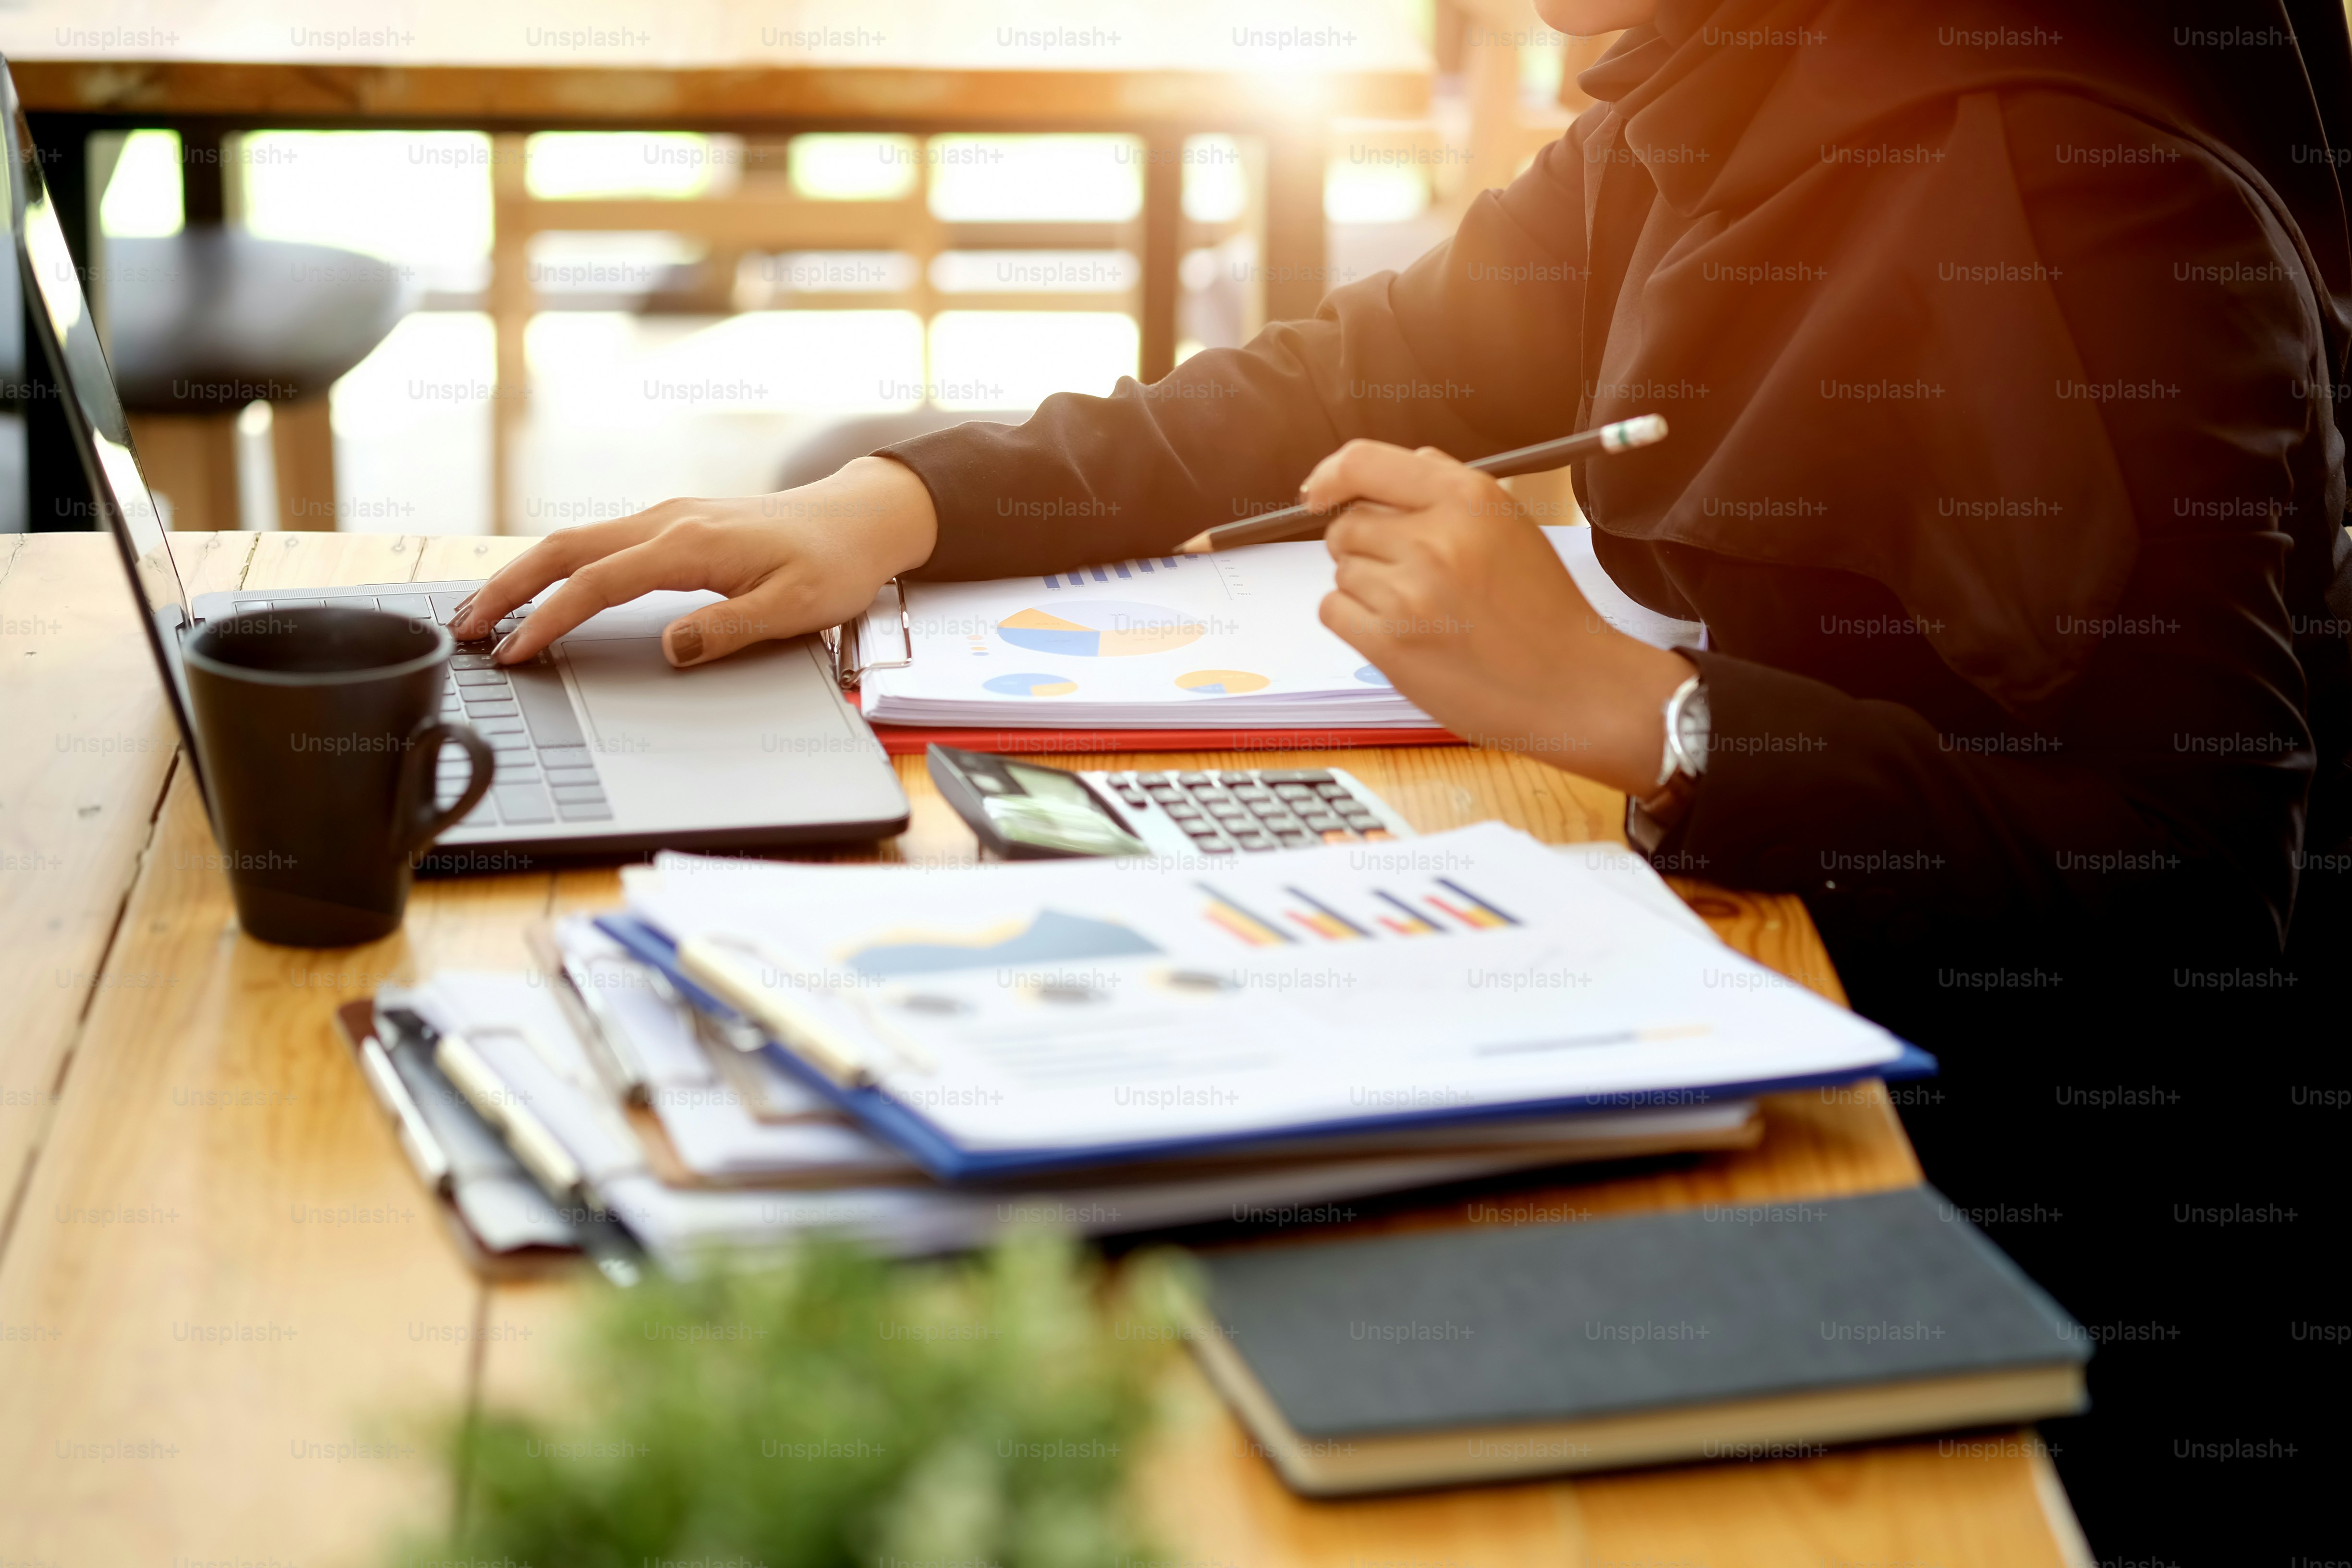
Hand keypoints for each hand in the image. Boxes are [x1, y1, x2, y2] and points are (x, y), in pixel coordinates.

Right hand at [449, 456, 939, 665]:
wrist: (860, 519)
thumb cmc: (833, 564)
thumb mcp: (795, 609)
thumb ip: (729, 629)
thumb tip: (670, 648)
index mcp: (690, 544)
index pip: (598, 582)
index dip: (551, 618)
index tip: (517, 651)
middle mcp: (668, 522)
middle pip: (564, 549)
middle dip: (507, 587)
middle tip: (466, 629)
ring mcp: (667, 518)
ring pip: (576, 541)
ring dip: (525, 574)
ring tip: (485, 613)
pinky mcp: (673, 526)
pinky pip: (600, 542)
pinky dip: (559, 565)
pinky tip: (542, 589)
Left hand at [1305, 440, 1692, 796]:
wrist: (1571, 686)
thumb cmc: (1543, 609)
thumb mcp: (1512, 524)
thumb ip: (1453, 487)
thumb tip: (1402, 462)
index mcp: (1467, 498)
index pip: (1363, 462)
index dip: (1329, 476)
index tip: (1317, 493)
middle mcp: (1434, 537)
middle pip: (1347, 524)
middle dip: (1365, 547)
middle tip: (1408, 576)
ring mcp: (1408, 592)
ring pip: (1342, 571)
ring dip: (1367, 588)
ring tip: (1421, 611)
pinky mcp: (1389, 643)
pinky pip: (1333, 610)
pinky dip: (1354, 621)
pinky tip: (1401, 634)